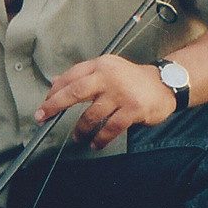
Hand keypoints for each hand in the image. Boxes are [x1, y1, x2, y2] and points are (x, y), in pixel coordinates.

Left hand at [35, 54, 177, 149]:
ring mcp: (122, 93)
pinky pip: (110, 128)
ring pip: (91, 115)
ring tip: (79, 136)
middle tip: (43, 116)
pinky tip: (96, 143)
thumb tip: (56, 83)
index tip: (45, 104)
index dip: (55, 91)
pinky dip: (100, 139)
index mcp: (102, 65)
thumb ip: (84, 76)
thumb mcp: (109, 70)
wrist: (164, 85)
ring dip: (81, 129)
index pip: (71, 76)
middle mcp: (110, 76)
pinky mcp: (133, 109)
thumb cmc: (132, 80)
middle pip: (75, 91)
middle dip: (55, 105)